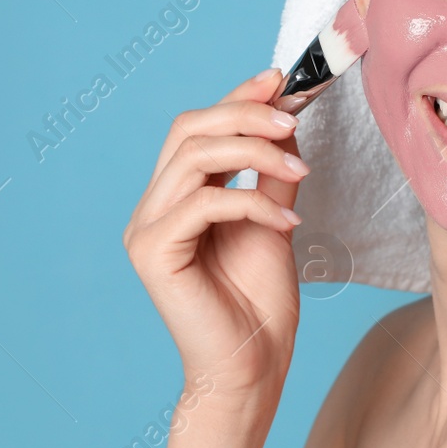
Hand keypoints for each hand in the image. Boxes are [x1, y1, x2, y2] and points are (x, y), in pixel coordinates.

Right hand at [123, 69, 308, 408]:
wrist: (252, 368)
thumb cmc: (259, 304)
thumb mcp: (274, 221)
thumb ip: (272, 174)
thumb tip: (285, 119)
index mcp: (176, 198)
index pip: (197, 128)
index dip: (236, 96)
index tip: (280, 78)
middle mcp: (152, 208)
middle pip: (188, 130)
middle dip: (245, 115)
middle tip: (293, 120)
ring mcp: (146, 230)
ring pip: (194, 159)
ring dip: (255, 153)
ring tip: (300, 169)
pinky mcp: (153, 253)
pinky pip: (204, 203)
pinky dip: (254, 202)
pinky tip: (290, 219)